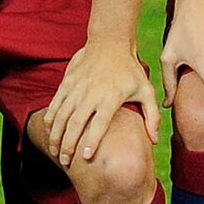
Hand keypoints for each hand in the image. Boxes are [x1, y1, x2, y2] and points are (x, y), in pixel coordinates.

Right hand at [45, 44, 155, 163]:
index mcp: (110, 97)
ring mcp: (77, 87)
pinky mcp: (68, 82)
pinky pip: (56, 102)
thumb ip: (152, 116)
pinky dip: (50, 117)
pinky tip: (48, 130)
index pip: (99, 124)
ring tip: (55, 151)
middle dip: (68, 144)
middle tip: (65, 162)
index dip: (91, 141)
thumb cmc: (130, 69)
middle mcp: (91, 93)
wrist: (110, 41)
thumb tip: (155, 141)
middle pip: (76, 122)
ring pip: (62, 114)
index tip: (85, 157)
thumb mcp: (146, 90)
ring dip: (56, 134)